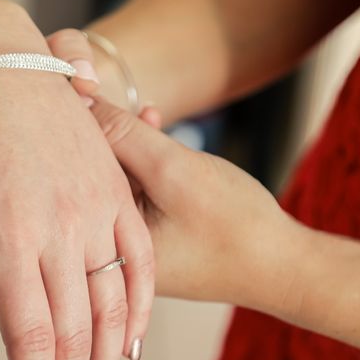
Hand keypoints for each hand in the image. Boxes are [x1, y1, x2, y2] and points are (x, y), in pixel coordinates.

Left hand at [0, 29, 153, 359]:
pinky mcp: (117, 194)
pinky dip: (138, 307)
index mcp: (9, 237)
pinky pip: (139, 259)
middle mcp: (59, 228)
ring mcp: (96, 209)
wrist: (1, 64)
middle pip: (74, 328)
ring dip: (107, 357)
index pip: (30, 335)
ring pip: (112, 302)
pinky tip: (134, 343)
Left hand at [86, 98, 293, 305]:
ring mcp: (137, 246)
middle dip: (108, 135)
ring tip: (149, 116)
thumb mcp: (173, 170)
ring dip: (132, 145)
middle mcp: (114, 252)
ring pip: (120, 181)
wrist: (284, 265)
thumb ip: (125, 135)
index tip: (86, 94)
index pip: (75, 176)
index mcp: (106, 247)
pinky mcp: (158, 237)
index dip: (81, 129)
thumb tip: (82, 101)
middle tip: (120, 102)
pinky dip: (149, 163)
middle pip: (93, 179)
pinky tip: (158, 135)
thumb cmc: (233, 224)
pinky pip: (141, 192)